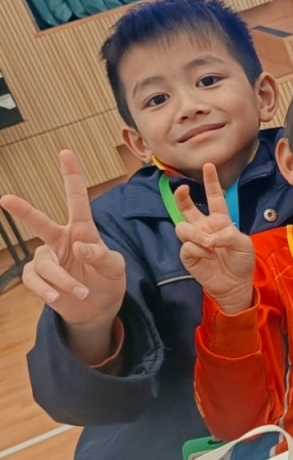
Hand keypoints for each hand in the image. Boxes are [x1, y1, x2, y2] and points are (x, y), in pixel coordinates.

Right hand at [0, 151, 125, 361]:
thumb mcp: (115, 267)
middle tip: (5, 199)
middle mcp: (60, 239)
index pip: (77, 200)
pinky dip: (48, 289)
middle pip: (40, 222)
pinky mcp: (38, 277)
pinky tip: (57, 296)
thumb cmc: (108, 279)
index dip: (71, 176)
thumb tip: (80, 246)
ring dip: (64, 280)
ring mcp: (47, 258)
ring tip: (81, 291)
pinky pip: (36, 280)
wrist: (97, 307)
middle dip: (23, 211)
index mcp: (82, 230)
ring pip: (45, 265)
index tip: (65, 152)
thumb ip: (101, 256)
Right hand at [173, 164, 255, 313]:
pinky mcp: (187, 254)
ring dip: (196, 234)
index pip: (215, 198)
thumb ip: (228, 234)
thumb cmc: (242, 261)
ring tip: (209, 244)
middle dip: (182, 197)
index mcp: (221, 220)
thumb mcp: (243, 244)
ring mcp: (194, 240)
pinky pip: (186, 246)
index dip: (211, 182)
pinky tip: (207, 256)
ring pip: (183, 227)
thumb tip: (210, 235)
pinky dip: (198, 250)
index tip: (209, 165)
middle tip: (181, 189)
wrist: (235, 284)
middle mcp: (205, 227)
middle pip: (188, 208)